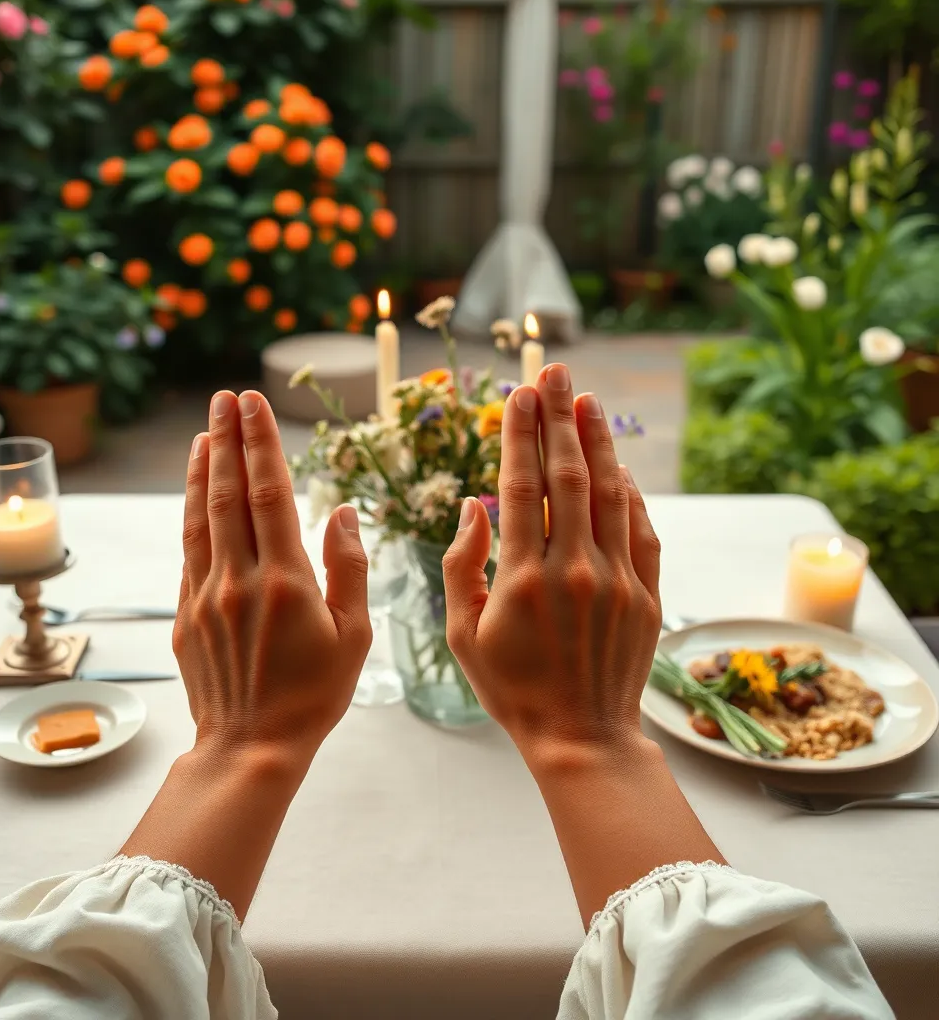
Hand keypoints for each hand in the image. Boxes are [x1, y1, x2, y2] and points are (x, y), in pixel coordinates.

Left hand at [173, 390, 372, 765]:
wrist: (251, 746)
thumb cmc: (313, 694)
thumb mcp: (354, 634)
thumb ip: (349, 567)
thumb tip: (345, 511)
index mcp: (285, 581)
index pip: (268, 493)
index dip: (260, 443)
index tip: (254, 404)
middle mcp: (238, 580)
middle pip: (227, 492)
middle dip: (226, 438)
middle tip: (225, 397)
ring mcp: (206, 595)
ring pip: (200, 516)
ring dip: (201, 467)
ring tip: (204, 429)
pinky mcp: (187, 614)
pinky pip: (189, 549)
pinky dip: (191, 510)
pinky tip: (195, 489)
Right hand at [442, 363, 661, 761]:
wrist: (581, 736)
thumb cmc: (513, 688)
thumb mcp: (462, 635)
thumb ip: (461, 566)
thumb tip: (471, 505)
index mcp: (521, 580)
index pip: (521, 487)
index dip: (519, 435)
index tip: (518, 395)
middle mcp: (573, 571)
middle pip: (568, 476)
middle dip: (559, 417)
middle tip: (554, 372)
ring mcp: (617, 581)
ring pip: (608, 494)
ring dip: (598, 441)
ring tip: (588, 399)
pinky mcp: (647, 595)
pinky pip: (641, 530)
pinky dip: (630, 493)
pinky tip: (619, 466)